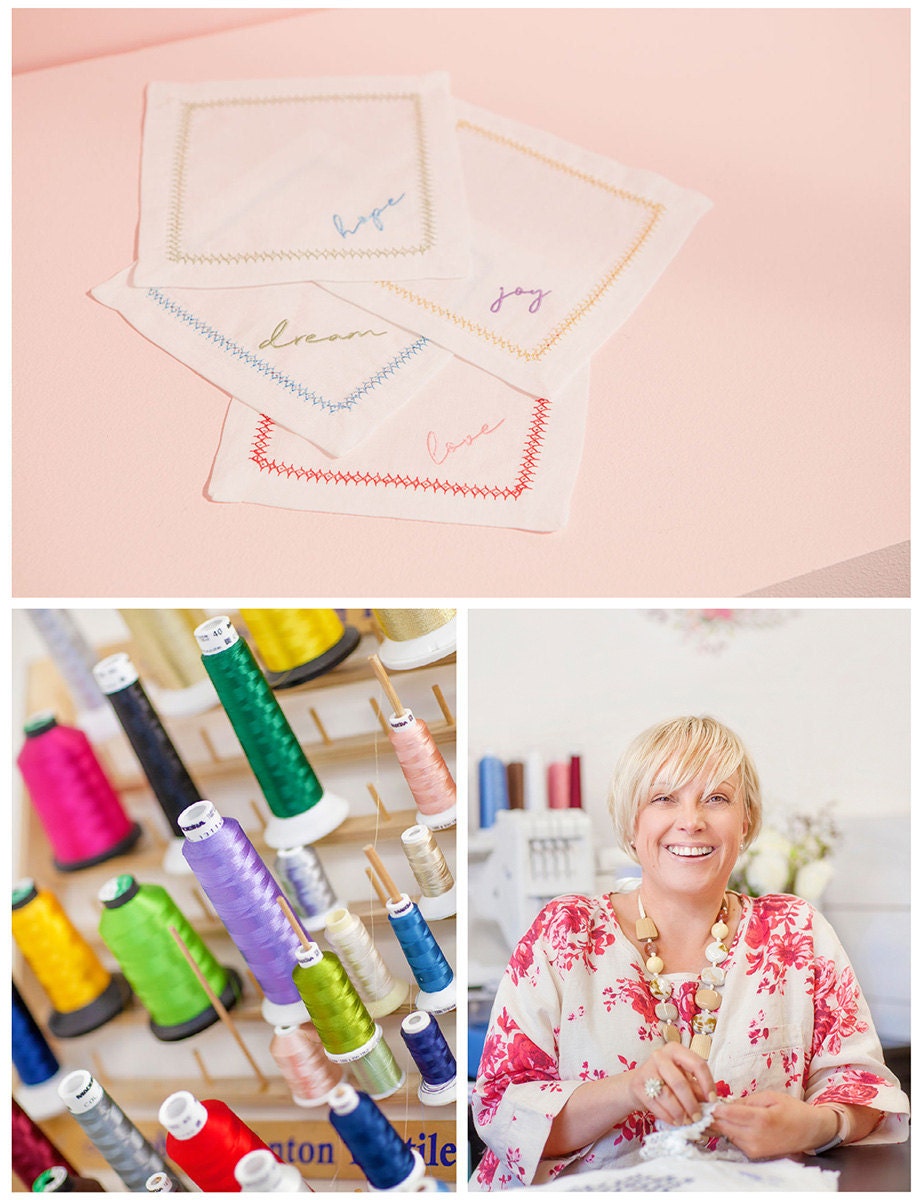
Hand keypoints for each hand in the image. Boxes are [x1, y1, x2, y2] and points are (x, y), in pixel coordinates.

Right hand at [629, 1042, 716, 1126]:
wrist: (640, 1084)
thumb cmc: (667, 1080)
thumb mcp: (684, 1079)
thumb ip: (697, 1088)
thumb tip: (711, 1103)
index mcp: (676, 1050)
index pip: (697, 1064)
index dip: (707, 1083)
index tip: (713, 1100)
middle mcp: (660, 1056)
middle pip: (680, 1082)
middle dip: (691, 1103)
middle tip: (698, 1117)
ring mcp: (646, 1069)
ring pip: (667, 1095)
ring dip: (679, 1113)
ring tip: (687, 1122)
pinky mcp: (637, 1085)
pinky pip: (655, 1104)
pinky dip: (667, 1116)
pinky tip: (675, 1122)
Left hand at [709, 1091, 838, 1158]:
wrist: (810, 1131)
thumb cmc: (793, 1110)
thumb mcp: (770, 1096)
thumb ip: (746, 1100)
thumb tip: (725, 1102)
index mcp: (760, 1120)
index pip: (727, 1114)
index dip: (712, 1106)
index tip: (701, 1099)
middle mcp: (755, 1138)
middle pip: (723, 1126)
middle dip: (711, 1116)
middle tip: (700, 1104)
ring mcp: (754, 1149)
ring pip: (726, 1134)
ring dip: (718, 1124)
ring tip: (711, 1112)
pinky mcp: (754, 1155)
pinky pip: (735, 1141)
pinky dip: (729, 1131)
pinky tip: (727, 1122)